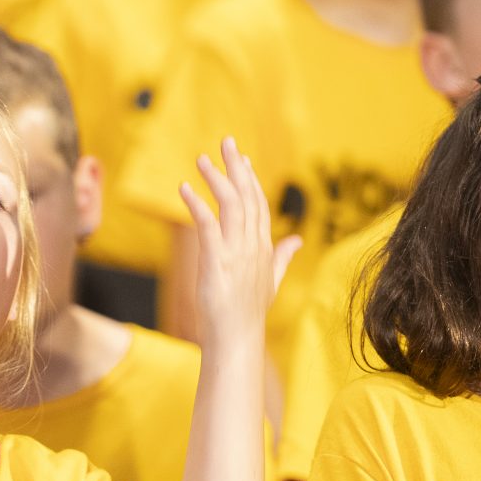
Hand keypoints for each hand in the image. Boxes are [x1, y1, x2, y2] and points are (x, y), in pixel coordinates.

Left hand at [177, 137, 299, 350]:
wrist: (237, 338)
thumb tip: (296, 241)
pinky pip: (206, 225)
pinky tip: (184, 189)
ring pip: (230, 204)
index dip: (250, 178)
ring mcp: (237, 252)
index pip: (259, 204)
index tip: (240, 157)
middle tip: (225, 141)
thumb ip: (283, 257)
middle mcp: (253, 245)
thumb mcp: (271, 280)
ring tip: (201, 160)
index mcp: (264, 247)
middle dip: (236, 166)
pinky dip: (196, 204)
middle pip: (247, 196)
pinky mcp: (217, 261)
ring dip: (216, 179)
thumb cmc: (249, 313)